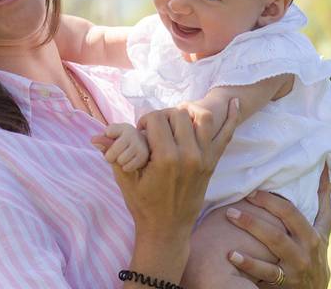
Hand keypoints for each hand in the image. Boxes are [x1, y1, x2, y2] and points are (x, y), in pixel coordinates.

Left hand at [93, 123, 149, 171]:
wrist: (143, 147)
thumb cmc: (122, 143)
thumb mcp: (111, 139)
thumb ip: (102, 140)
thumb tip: (93, 140)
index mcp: (123, 127)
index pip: (109, 132)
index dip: (105, 139)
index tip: (110, 138)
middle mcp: (133, 134)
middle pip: (112, 151)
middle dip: (110, 156)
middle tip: (115, 154)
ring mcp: (139, 145)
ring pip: (120, 160)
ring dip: (120, 162)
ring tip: (124, 157)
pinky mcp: (144, 156)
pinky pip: (128, 167)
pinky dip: (126, 167)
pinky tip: (130, 161)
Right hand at [108, 99, 241, 239]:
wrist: (167, 229)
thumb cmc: (143, 203)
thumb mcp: (126, 178)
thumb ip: (113, 153)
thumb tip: (96, 136)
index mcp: (165, 158)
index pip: (157, 117)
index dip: (146, 121)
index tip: (142, 133)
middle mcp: (189, 155)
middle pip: (178, 113)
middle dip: (164, 116)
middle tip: (157, 130)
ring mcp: (204, 158)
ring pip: (202, 117)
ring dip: (189, 112)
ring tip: (178, 118)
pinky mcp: (213, 163)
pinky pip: (226, 135)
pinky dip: (232, 117)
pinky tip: (234, 102)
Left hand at [226, 166, 330, 288]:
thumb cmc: (314, 253)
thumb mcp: (322, 231)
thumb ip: (322, 201)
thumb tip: (324, 166)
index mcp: (314, 233)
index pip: (296, 210)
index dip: (277, 197)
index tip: (255, 186)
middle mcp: (307, 248)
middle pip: (288, 219)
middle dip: (265, 204)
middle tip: (242, 194)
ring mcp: (296, 265)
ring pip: (275, 242)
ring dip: (252, 226)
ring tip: (230, 215)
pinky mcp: (284, 283)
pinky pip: (265, 272)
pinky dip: (248, 263)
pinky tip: (231, 254)